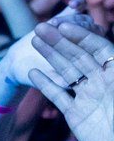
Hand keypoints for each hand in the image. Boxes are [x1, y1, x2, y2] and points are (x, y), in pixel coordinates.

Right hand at [29, 19, 113, 140]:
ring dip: (50, 56)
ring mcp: (88, 97)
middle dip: (60, 41)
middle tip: (39, 28)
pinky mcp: (75, 114)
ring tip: (34, 41)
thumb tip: (112, 55)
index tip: (64, 26)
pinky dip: (46, 83)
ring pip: (66, 72)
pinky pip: (59, 95)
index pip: (98, 49)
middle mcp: (102, 82)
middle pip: (79, 57)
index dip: (81, 36)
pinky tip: (33, 72)